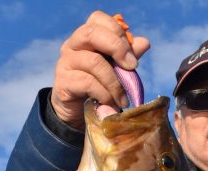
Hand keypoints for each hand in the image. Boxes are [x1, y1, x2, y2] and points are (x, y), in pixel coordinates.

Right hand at [51, 11, 149, 129]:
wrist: (78, 113)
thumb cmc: (98, 88)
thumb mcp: (115, 71)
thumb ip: (126, 57)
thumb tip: (144, 43)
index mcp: (85, 37)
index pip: (98, 19)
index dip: (118, 32)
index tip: (133, 55)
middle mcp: (72, 45)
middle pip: (92, 33)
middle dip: (117, 48)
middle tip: (132, 67)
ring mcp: (65, 63)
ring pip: (94, 62)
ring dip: (114, 83)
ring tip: (123, 100)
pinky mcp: (64, 83)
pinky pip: (88, 83)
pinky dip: (105, 94)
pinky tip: (111, 105)